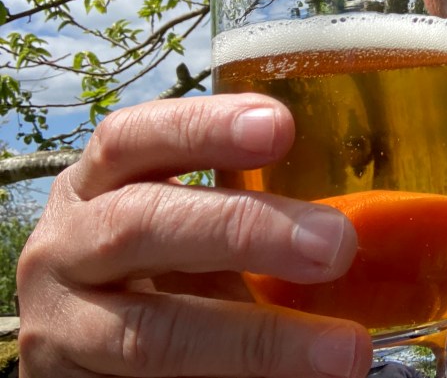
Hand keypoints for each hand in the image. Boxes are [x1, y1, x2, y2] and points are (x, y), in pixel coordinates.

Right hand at [16, 94, 372, 377]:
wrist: (89, 347)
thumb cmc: (159, 263)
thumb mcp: (186, 222)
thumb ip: (245, 210)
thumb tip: (356, 221)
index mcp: (98, 182)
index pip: (134, 137)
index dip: (204, 128)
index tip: (281, 126)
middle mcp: (65, 244)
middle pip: (141, 224)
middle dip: (243, 230)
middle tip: (336, 245)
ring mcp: (59, 325)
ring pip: (150, 333)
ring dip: (258, 341)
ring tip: (345, 352)